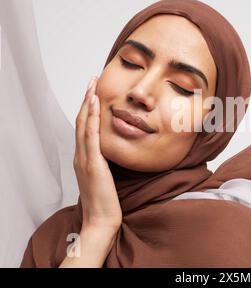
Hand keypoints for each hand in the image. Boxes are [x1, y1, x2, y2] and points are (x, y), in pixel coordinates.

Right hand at [73, 76, 121, 233]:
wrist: (102, 220)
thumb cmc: (107, 201)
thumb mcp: (107, 176)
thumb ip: (108, 162)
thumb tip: (118, 150)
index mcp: (84, 158)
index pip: (84, 127)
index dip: (88, 109)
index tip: (94, 92)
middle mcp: (81, 155)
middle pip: (81, 121)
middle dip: (86, 99)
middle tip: (92, 81)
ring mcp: (84, 159)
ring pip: (84, 124)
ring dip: (88, 103)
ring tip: (92, 85)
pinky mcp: (92, 164)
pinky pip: (91, 136)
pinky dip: (92, 118)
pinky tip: (95, 104)